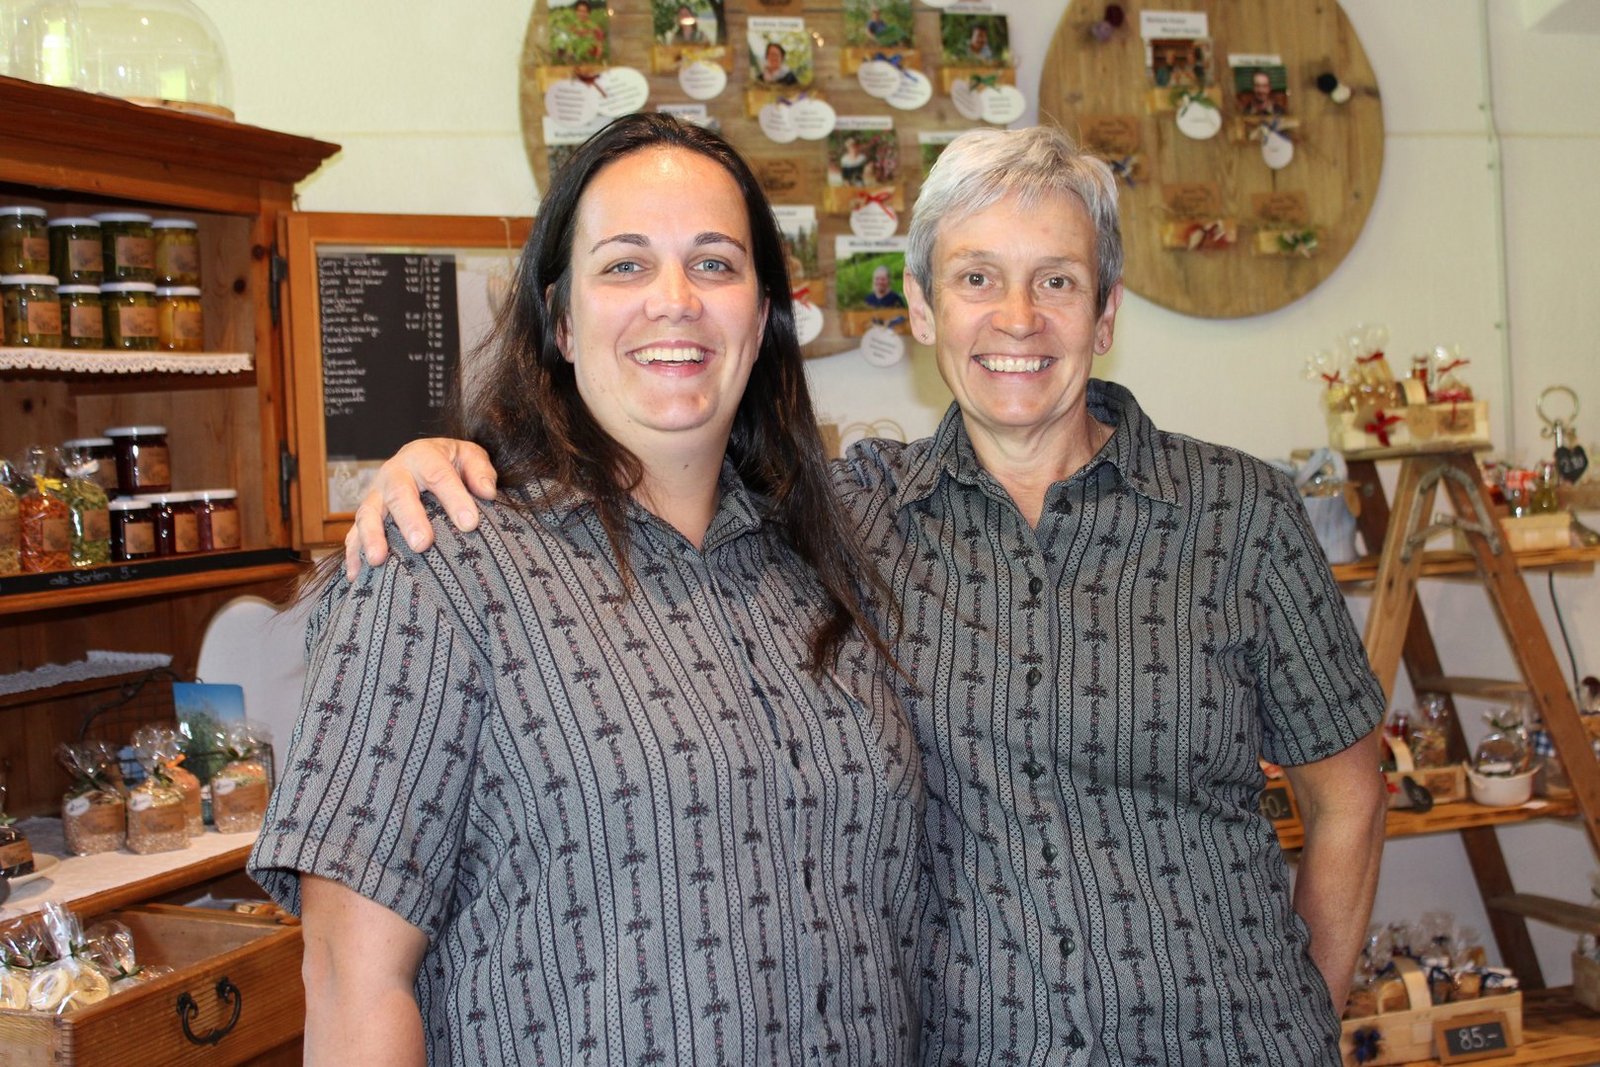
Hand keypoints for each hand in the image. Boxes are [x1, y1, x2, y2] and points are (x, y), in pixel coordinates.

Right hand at [343, 438, 498, 579]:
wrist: (422, 459)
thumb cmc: (451, 463)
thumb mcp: (469, 456)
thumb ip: (479, 471)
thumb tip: (487, 492)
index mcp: (423, 456)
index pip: (439, 475)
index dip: (454, 498)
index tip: (470, 524)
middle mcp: (394, 473)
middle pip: (398, 494)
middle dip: (409, 519)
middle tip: (422, 544)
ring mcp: (376, 495)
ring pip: (368, 513)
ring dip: (371, 536)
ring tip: (378, 560)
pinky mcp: (366, 514)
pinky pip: (353, 533)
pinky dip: (352, 554)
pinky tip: (356, 576)